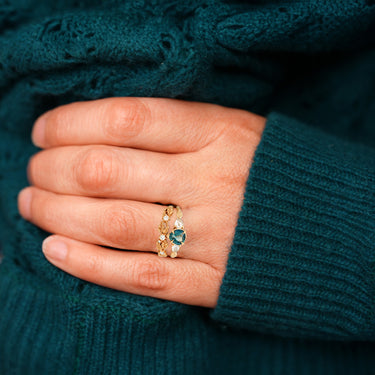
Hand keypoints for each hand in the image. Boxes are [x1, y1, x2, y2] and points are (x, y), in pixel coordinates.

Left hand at [17, 98, 265, 307]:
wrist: (331, 224)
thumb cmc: (271, 169)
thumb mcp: (233, 128)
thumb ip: (174, 127)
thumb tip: (100, 130)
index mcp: (219, 133)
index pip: (126, 119)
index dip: (70, 123)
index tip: (43, 132)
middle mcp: (211, 181)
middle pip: (106, 170)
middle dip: (52, 169)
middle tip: (35, 170)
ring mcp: (211, 235)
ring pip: (113, 223)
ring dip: (57, 213)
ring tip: (31, 204)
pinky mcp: (211, 280)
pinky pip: (139, 275)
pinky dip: (88, 264)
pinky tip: (54, 248)